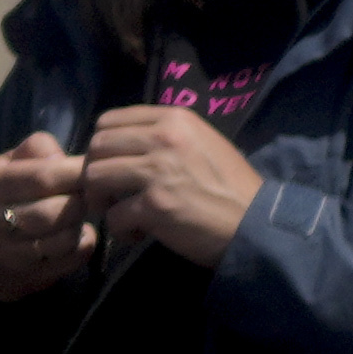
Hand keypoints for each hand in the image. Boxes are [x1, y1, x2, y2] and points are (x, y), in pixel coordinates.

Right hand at [0, 136, 97, 303]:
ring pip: (65, 237)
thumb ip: (35, 150)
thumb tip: (64, 158)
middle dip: (83, 200)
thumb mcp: (6, 167)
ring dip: (82, 223)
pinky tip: (79, 236)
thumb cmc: (1, 201)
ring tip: (82, 213)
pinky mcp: (29, 275)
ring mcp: (10, 253)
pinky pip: (72, 258)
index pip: (43, 175)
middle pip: (57, 209)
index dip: (77, 171)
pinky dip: (85, 244)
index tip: (95, 167)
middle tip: (92, 194)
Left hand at [73, 108, 263, 270]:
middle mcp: (163, 137)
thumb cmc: (232, 187)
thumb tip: (125, 143)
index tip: (111, 166)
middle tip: (109, 195)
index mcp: (174, 119)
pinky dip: (120, 229)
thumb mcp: (202, 143)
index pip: (110, 120)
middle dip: (95, 173)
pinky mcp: (156, 205)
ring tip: (121, 214)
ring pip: (95, 176)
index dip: (102, 147)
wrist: (257, 225)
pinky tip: (137, 234)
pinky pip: (114, 215)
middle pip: (97, 146)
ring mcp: (158, 170)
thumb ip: (166, 136)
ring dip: (101, 200)